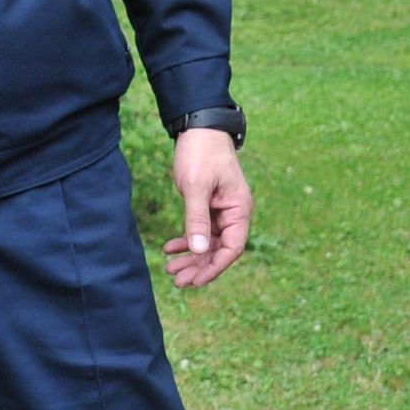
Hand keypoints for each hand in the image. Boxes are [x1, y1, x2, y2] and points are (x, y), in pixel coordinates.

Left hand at [163, 128, 252, 287]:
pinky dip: (186, 239)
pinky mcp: (208, 204)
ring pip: (208, 241)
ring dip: (191, 255)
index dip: (214, 267)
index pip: (232, 248)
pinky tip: (170, 248)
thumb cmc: (201, 153)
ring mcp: (221, 209)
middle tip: (177, 282)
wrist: (198, 127)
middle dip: (199, 266)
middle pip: (219, 249)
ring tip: (170, 270)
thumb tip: (199, 251)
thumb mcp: (196, 186)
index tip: (196, 281)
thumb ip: (197, 218)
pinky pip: (200, 228)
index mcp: (239, 209)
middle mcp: (234, 212)